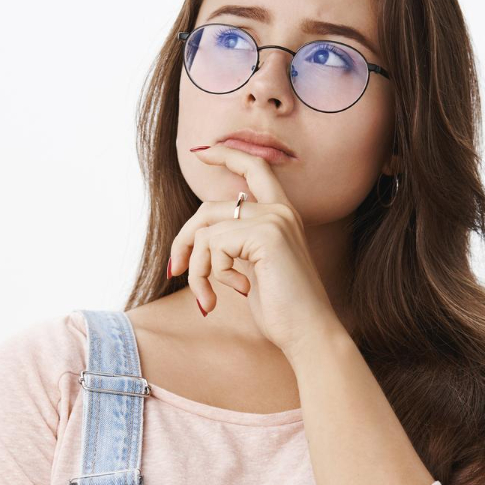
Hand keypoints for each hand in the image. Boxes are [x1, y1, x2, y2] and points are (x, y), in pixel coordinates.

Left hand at [168, 144, 341, 357]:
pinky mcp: (266, 234)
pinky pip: (214, 246)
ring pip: (205, 231)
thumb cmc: (282, 310)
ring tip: (208, 298)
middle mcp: (279, 210)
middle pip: (208, 208)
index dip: (225, 154)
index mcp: (281, 215)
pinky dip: (211, 275)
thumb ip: (235, 245)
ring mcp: (274, 219)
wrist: (308, 333)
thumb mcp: (254, 269)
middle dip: (184, 241)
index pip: (254, 167)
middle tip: (175, 271)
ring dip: (198, 270)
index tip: (200, 151)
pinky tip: (235, 293)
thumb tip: (198, 237)